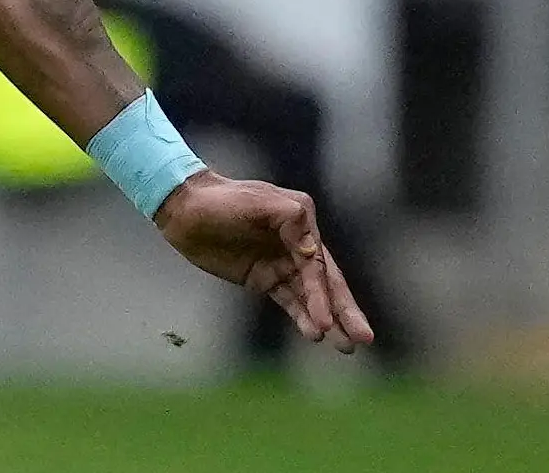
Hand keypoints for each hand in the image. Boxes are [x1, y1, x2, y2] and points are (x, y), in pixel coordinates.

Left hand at [153, 170, 374, 354]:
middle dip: (344, 311)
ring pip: (311, 296)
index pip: (318, 263)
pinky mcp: (264, 277)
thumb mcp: (255, 201)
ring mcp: (281, 262)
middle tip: (364, 339)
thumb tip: (310, 245)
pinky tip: (314, 335)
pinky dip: (302, 318)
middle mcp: (297, 242)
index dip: (324, 294)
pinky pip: (289, 301)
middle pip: (326, 282)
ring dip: (328, 320)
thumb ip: (287, 217)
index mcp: (300, 220)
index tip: (325, 320)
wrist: (183, 209)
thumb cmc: (219, 200)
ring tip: (346, 347)